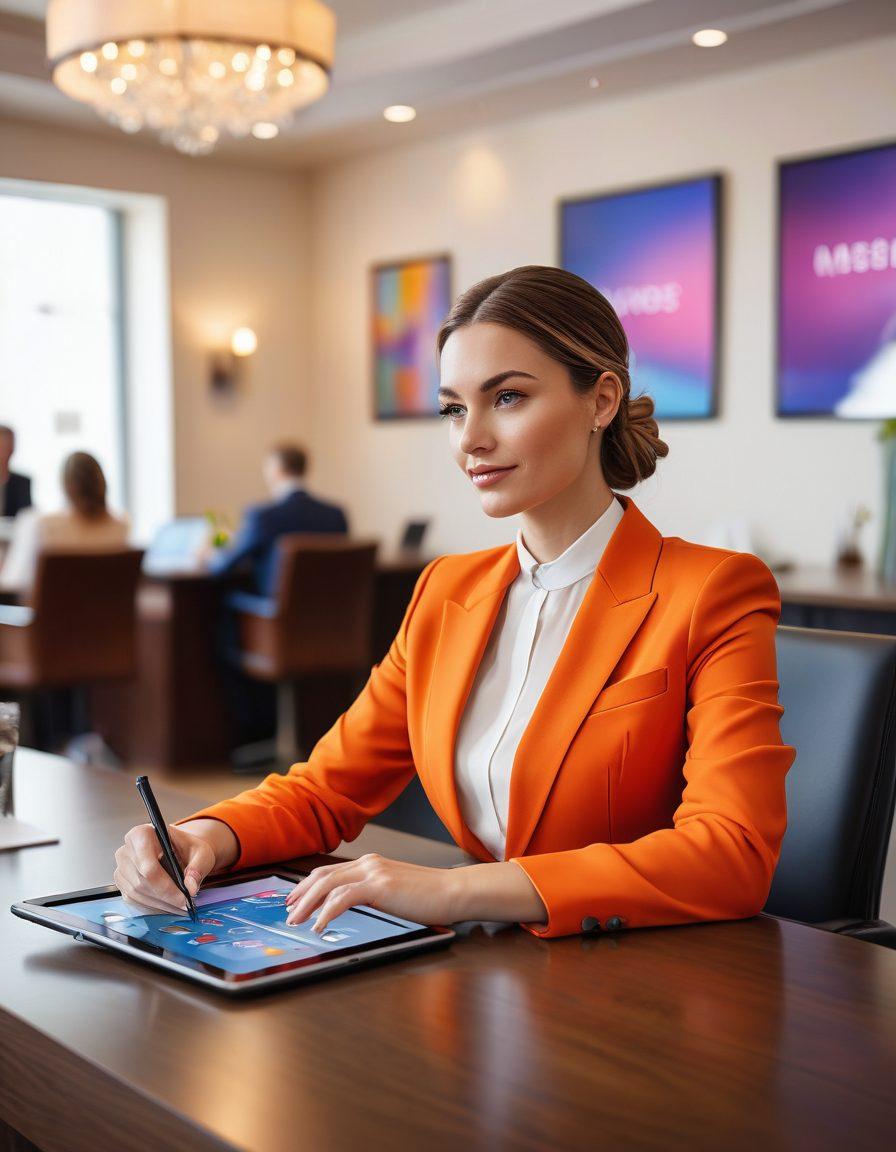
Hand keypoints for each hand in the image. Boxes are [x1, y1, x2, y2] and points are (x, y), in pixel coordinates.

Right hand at [113, 822, 216, 915]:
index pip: (148, 866)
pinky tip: (168, 907)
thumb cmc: (187, 848)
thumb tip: (190, 887)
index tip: (183, 897)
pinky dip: (152, 907)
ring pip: (137, 894)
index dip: (165, 886)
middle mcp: (126, 850)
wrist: (178, 850)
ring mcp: (121, 868)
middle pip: (142, 882)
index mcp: (142, 834)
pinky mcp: (122, 883)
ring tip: (180, 908)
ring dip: (160, 905)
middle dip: (165, 898)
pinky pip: (134, 900)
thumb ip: (198, 867)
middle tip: (186, 905)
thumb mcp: (201, 852)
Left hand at [284, 853, 460, 933]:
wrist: (453, 891)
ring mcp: (374, 872)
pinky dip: (327, 911)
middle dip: (301, 894)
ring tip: (296, 920)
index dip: (308, 885)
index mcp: (372, 863)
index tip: (295, 899)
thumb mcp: (396, 891)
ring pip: (328, 884)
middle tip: (288, 911)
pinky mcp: (380, 886)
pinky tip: (319, 925)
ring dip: (307, 904)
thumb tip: (355, 906)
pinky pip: (343, 897)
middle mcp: (369, 863)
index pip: (330, 871)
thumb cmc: (431, 896)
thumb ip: (375, 893)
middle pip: (323, 875)